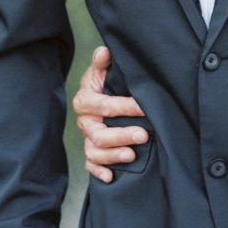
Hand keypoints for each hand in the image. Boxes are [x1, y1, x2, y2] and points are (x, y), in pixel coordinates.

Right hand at [72, 46, 146, 182]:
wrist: (97, 95)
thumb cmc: (104, 82)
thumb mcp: (103, 70)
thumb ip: (103, 63)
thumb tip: (104, 51)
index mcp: (85, 100)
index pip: (104, 105)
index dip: (124, 107)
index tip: (143, 108)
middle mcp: (84, 121)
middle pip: (98, 133)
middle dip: (121, 135)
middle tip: (143, 135)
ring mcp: (86, 138)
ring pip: (94, 151)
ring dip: (113, 155)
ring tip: (132, 155)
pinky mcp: (90, 151)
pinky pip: (90, 165)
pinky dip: (99, 172)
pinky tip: (111, 177)